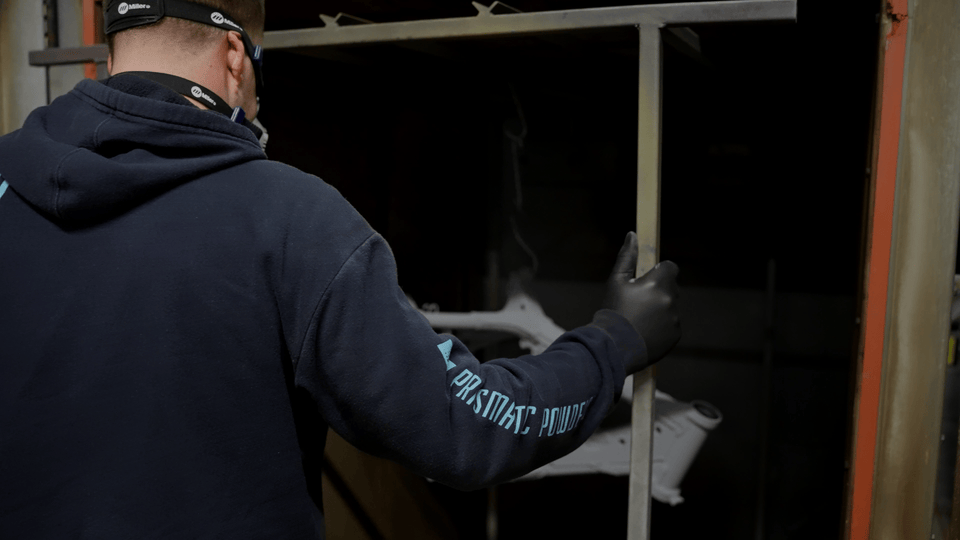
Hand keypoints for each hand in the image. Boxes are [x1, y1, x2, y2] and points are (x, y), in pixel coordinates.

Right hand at [602, 232, 680, 371]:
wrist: (614, 347)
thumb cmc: (613, 312)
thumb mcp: (616, 282)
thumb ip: (627, 257)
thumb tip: (632, 235)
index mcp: (658, 283)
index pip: (670, 267)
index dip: (659, 272)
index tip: (646, 280)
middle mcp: (671, 299)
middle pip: (670, 288)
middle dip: (658, 291)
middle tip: (637, 302)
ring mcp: (675, 319)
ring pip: (670, 307)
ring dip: (659, 309)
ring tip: (638, 320)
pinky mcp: (675, 335)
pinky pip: (671, 325)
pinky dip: (661, 327)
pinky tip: (644, 332)